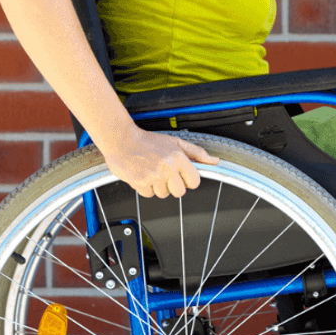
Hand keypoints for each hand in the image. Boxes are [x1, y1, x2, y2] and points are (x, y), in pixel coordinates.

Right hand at [98, 127, 219, 197]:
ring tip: (151, 172)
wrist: (121, 139)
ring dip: (158, 186)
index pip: (194, 182)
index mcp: (178, 158)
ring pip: (163, 194)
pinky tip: (143, 175)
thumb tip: (214, 161)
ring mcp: (153, 176)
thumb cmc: (148, 141)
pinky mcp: (140, 182)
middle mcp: (167, 167)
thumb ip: (196, 153)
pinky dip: (145, 188)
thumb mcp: (175, 142)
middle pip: (180, 192)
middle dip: (173, 186)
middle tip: (165, 174)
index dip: (188, 180)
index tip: (181, 176)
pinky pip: (148, 194)